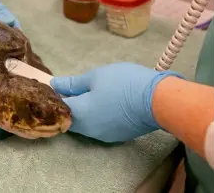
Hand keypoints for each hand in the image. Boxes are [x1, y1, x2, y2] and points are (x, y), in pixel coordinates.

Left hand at [50, 62, 182, 141]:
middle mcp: (88, 130)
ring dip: (84, 111)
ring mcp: (103, 135)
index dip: (56, 95)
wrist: (159, 101)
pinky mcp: (117, 136)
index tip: (60, 85)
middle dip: (70, 104)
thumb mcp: (95, 77)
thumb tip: (54, 85)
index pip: (59, 107)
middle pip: (71, 118)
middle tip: (74, 88)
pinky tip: (105, 103)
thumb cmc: (123, 84)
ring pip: (85, 123)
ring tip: (90, 94)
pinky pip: (100, 125)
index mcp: (79, 114)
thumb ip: (73, 83)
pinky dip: (97, 116)